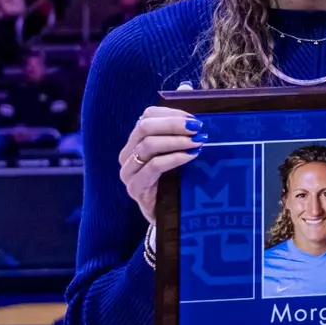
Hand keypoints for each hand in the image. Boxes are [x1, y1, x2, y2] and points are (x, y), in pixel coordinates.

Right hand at [119, 106, 203, 224]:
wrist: (171, 220)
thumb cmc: (177, 184)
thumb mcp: (180, 156)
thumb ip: (182, 134)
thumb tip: (192, 104)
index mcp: (136, 141)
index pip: (147, 116)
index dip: (171, 114)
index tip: (194, 119)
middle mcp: (128, 154)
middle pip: (144, 127)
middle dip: (173, 124)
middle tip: (197, 128)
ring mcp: (129, 172)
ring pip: (148, 145)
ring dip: (176, 140)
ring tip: (197, 142)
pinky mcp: (135, 188)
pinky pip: (153, 166)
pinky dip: (174, 158)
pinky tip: (190, 156)